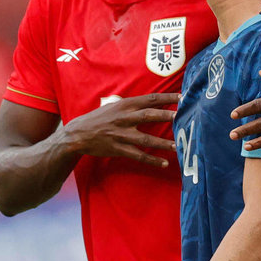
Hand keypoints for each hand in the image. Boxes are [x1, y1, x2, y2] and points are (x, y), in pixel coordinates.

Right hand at [62, 93, 178, 166]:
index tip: (182, 97)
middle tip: (182, 116)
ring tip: (178, 146)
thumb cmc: (99, 119)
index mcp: (125, 105)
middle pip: (149, 115)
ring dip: (163, 143)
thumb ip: (133, 106)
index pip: (149, 99)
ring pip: (146, 139)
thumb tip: (154, 103)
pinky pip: (138, 155)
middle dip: (166, 115)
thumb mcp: (115, 106)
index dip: (166, 98)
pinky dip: (152, 160)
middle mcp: (124, 118)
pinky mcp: (118, 149)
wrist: (78, 134)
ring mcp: (121, 134)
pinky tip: (164, 163)